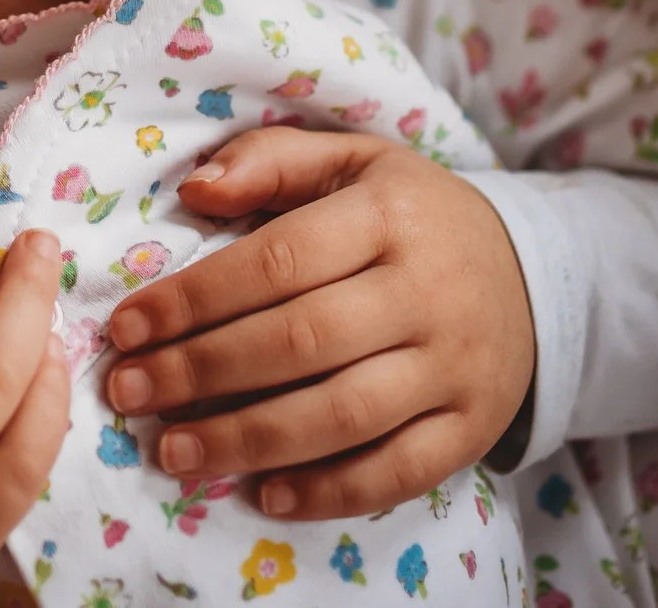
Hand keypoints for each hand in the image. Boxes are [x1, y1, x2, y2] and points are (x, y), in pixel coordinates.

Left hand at [98, 126, 532, 520]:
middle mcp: (425, 291)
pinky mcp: (471, 427)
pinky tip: (264, 494)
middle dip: (201, 372)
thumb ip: (271, 163)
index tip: (125, 327)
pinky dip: (329, 491)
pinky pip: (398, 471)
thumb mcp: (354, 162)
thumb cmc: (412, 217)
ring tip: (172, 452)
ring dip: (247, 440)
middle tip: (128, 394)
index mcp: (388, 216)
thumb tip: (193, 189)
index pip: (277, 260)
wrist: (532, 275)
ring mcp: (453, 366)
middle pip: (300, 341)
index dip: (194, 298)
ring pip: (341, 415)